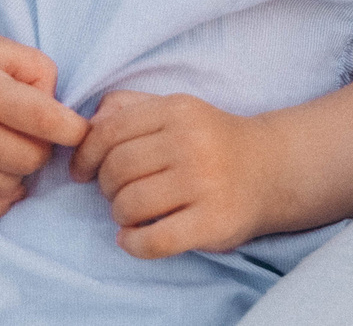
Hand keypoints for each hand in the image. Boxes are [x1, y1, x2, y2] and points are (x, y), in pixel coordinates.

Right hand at [0, 12, 88, 223]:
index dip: (74, 131)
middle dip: (42, 150)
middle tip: (32, 135)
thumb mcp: (0, 45)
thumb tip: (59, 114)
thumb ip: (39, 72)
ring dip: (19, 174)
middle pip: (29, 160)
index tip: (78, 131)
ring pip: (4, 187)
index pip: (46, 122)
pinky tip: (2, 187)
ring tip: (12, 151)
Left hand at [69, 89, 277, 257]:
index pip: (108, 131)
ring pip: (130, 204)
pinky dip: (133, 244)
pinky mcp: (213, 222)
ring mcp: (203, 183)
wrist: (271, 169)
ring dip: (119, 214)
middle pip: (116, 169)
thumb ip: (129, 107)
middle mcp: (190, 143)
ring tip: (130, 213)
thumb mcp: (175, 111)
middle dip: (106, 187)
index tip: (82, 172)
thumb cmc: (210, 141)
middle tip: (117, 193)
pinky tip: (132, 238)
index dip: (85, 155)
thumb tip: (86, 125)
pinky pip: (154, 240)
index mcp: (176, 110)